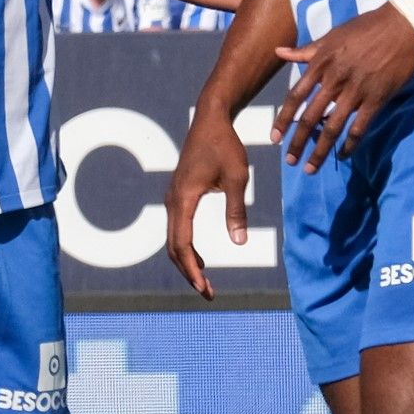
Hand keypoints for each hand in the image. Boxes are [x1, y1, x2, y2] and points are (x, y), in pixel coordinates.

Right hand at [165, 117, 250, 299]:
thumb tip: (240, 242)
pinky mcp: (178, 196)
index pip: (182, 244)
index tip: (204, 289)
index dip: (192, 270)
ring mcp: (173, 198)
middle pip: (174, 247)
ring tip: (205, 282)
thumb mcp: (237, 177)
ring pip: (173, 240)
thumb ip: (236, 210)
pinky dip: (185, 249)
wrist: (211, 120)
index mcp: (184, 198)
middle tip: (208, 293)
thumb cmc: (225, 146)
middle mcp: (173, 201)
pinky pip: (177, 230)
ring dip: (186, 263)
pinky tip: (199, 260)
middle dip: (189, 273)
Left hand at [273, 4, 413, 169]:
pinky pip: (360, 127)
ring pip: (333, 127)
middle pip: (310, 117)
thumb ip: (306, 50)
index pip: (296, 96)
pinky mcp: (377, 98)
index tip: (274, 137)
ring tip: (310, 168)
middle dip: (298, 142)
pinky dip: (350, 144)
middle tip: (290, 161)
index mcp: (321, 62)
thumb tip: (278, 52)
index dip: (283, 119)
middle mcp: (335, 78)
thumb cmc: (367, 27)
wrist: (403, 23)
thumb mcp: (332, 35)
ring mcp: (356, 90)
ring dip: (320, 150)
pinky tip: (342, 156)